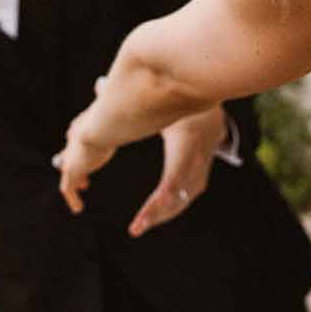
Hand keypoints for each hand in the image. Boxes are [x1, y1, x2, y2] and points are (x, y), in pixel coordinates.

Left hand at [55, 105, 117, 213]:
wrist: (106, 123)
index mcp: (87, 123)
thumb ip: (122, 99)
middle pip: (69, 152)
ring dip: (73, 179)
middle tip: (80, 175)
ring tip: (82, 187)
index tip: (89, 153)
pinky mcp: (72, 170)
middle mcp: (76, 137)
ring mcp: (72, 154)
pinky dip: (71, 197)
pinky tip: (77, 208)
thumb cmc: (120, 113)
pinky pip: (67, 187)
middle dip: (73, 162)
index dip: (82, 144)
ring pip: (68, 169)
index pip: (79, 134)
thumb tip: (123, 87)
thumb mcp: (122, 108)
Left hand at [129, 106, 226, 237]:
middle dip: (157, 213)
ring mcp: (201, 173)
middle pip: (178, 195)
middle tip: (137, 228)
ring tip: (138, 227)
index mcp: (186, 143)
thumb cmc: (179, 106)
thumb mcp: (160, 102)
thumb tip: (99, 83)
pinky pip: (184, 199)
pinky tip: (151, 218)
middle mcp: (197, 162)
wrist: (211, 115)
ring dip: (161, 215)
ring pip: (182, 200)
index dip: (160, 197)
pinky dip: (167, 209)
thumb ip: (130, 99)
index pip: (174, 177)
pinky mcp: (200, 180)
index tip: (148, 209)